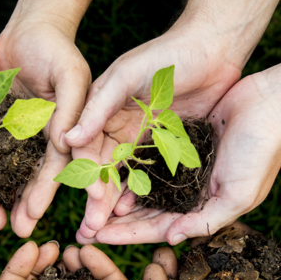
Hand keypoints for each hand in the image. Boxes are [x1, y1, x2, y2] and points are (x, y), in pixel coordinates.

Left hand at [0, 20, 90, 236]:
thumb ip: (72, 105)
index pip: (58, 169)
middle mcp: (46, 140)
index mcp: (68, 133)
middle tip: (17, 231)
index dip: (46, 191)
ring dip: (6, 198)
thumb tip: (65, 143)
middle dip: (27, 206)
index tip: (33, 214)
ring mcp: (24, 136)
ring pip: (14, 173)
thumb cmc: (55, 48)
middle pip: (36, 179)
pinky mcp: (1, 127)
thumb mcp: (70, 73)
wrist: (27, 30)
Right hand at [63, 27, 239, 242]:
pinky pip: (147, 176)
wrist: (214, 48)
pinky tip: (132, 213)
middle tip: (89, 230)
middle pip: (100, 171)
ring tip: (104, 231)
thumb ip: (97, 108)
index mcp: (101, 112)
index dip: (86, 175)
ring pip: (121, 178)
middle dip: (94, 201)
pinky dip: (138, 194)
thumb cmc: (166, 55)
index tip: (92, 199)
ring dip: (111, 205)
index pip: (85, 150)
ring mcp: (139, 140)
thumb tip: (66, 140)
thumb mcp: (126, 76)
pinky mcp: (162, 147)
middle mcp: (115, 129)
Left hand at [83, 58, 280, 245]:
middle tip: (82, 230)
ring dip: (116, 199)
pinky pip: (144, 163)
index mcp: (201, 209)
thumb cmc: (261, 151)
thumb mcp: (238, 194)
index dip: (125, 235)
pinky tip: (106, 174)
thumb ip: (205, 220)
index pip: (155, 228)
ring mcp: (181, 170)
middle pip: (142, 214)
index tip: (96, 238)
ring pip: (140, 191)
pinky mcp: (175, 145)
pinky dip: (127, 171)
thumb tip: (169, 240)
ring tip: (88, 205)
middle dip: (113, 223)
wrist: (272, 104)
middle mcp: (187, 193)